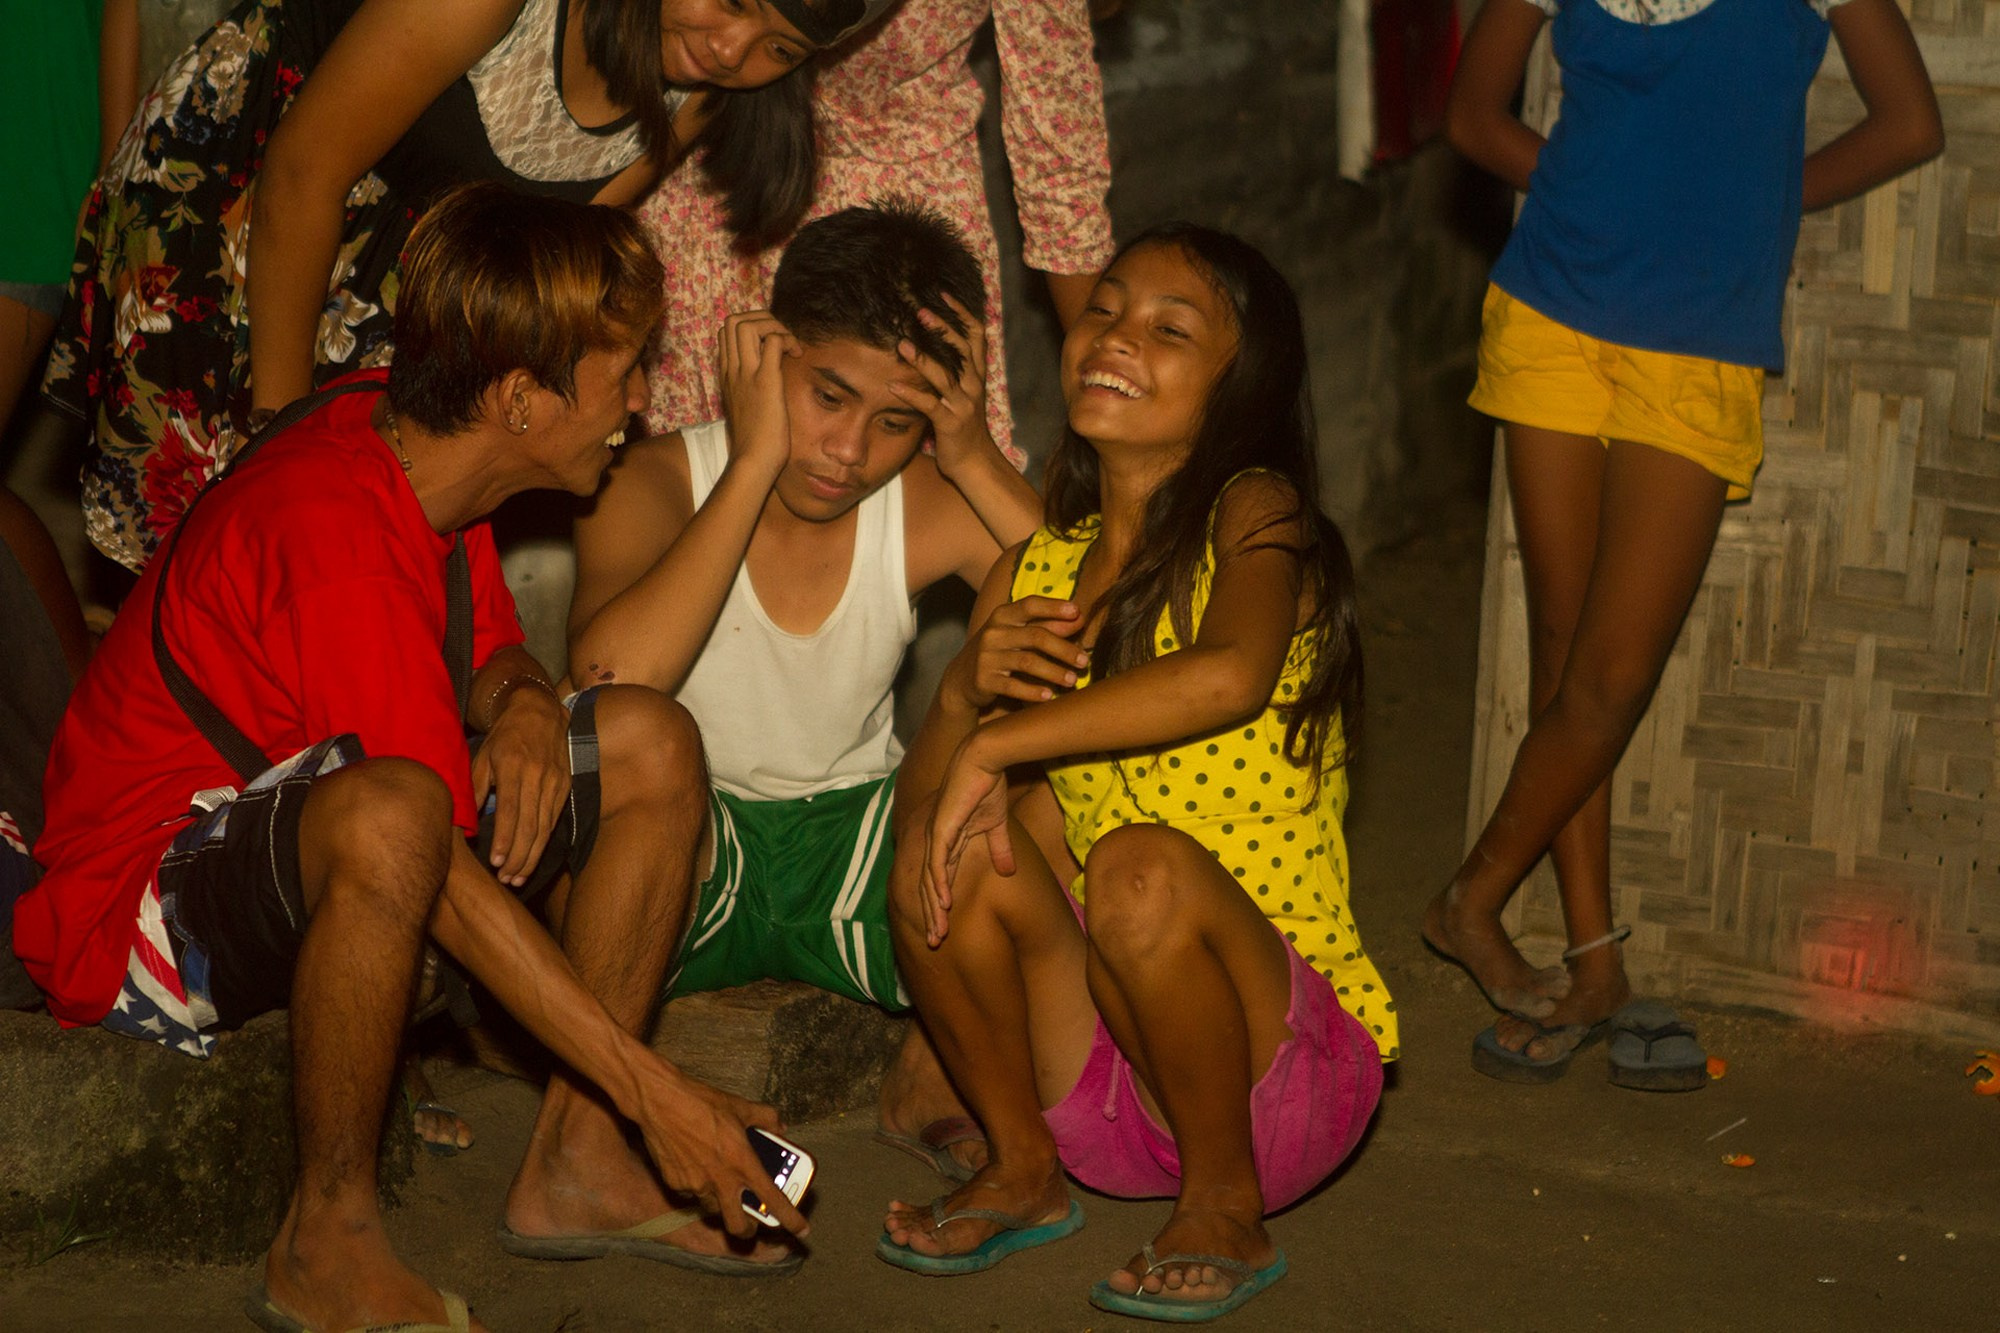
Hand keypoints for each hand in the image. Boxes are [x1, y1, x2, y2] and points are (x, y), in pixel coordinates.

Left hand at [472, 683, 569, 886]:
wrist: (540, 710)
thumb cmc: (505, 735)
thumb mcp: (482, 755)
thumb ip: (475, 788)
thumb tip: (465, 821)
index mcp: (513, 765)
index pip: (511, 809)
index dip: (505, 838)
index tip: (496, 861)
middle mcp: (538, 775)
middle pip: (530, 824)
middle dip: (518, 856)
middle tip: (506, 879)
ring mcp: (555, 781)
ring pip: (545, 827)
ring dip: (532, 856)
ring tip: (517, 878)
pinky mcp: (565, 786)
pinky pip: (554, 820)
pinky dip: (543, 842)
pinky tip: (532, 859)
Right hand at [629, 1061, 809, 1238]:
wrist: (660, 1102)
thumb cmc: (702, 1102)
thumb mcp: (741, 1106)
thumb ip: (766, 1118)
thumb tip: (779, 1127)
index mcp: (743, 1162)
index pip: (774, 1200)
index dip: (791, 1219)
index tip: (802, 1231)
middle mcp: (721, 1181)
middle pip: (738, 1226)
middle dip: (748, 1229)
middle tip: (751, 1221)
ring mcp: (696, 1186)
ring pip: (713, 1209)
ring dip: (722, 1204)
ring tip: (721, 1184)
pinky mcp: (675, 1185)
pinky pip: (691, 1194)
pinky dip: (698, 1187)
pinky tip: (696, 1167)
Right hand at [717, 311, 797, 481]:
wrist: (753, 461)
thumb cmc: (755, 441)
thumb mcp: (747, 407)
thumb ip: (752, 387)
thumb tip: (772, 376)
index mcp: (727, 375)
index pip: (726, 332)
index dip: (751, 327)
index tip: (771, 344)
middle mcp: (732, 370)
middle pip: (733, 320)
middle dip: (762, 319)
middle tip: (781, 338)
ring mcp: (746, 374)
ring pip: (747, 324)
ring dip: (774, 325)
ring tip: (789, 345)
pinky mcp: (765, 382)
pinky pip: (773, 342)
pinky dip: (787, 340)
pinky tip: (797, 356)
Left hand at [889, 295, 995, 475]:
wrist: (975, 461)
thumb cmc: (963, 426)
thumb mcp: (964, 394)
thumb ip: (953, 371)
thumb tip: (932, 347)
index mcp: (977, 375)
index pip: (976, 335)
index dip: (962, 313)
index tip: (943, 295)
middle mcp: (973, 385)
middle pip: (961, 349)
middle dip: (942, 328)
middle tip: (920, 312)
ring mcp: (963, 404)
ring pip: (945, 376)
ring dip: (922, 359)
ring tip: (902, 345)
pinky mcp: (950, 423)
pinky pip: (930, 405)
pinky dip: (910, 395)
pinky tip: (892, 386)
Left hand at [920, 730, 1014, 945]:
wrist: (984, 760)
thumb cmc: (987, 787)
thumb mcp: (997, 825)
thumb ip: (1000, 848)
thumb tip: (1007, 871)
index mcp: (947, 843)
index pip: (941, 881)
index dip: (941, 907)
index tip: (945, 931)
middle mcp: (936, 842)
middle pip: (929, 886)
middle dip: (932, 916)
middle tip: (935, 942)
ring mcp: (935, 835)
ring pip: (930, 879)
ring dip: (933, 907)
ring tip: (937, 932)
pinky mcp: (941, 827)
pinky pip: (937, 861)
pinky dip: (939, 882)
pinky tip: (942, 902)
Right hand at [947, 595, 1088, 712]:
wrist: (961, 678)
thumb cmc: (999, 651)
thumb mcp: (1017, 634)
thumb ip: (1046, 625)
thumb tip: (1079, 618)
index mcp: (1002, 616)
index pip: (1030, 605)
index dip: (1054, 607)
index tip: (1077, 613)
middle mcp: (993, 633)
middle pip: (1035, 637)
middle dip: (1063, 649)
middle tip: (1084, 661)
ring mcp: (986, 657)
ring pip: (1027, 662)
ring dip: (1054, 672)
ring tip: (1072, 680)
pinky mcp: (983, 680)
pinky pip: (1013, 686)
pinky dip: (1033, 691)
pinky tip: (1049, 696)